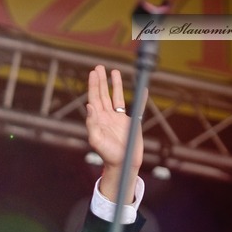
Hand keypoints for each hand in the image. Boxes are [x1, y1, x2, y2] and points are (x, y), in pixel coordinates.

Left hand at [86, 65, 146, 203]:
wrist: (122, 164)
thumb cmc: (107, 154)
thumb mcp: (96, 140)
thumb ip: (92, 123)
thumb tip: (89, 106)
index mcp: (98, 119)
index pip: (95, 98)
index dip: (94, 85)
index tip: (93, 73)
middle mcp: (108, 116)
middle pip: (104, 94)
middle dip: (101, 81)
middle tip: (99, 67)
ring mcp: (119, 119)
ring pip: (117, 97)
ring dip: (115, 85)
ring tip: (114, 72)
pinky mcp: (131, 123)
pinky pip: (137, 108)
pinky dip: (141, 98)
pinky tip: (142, 88)